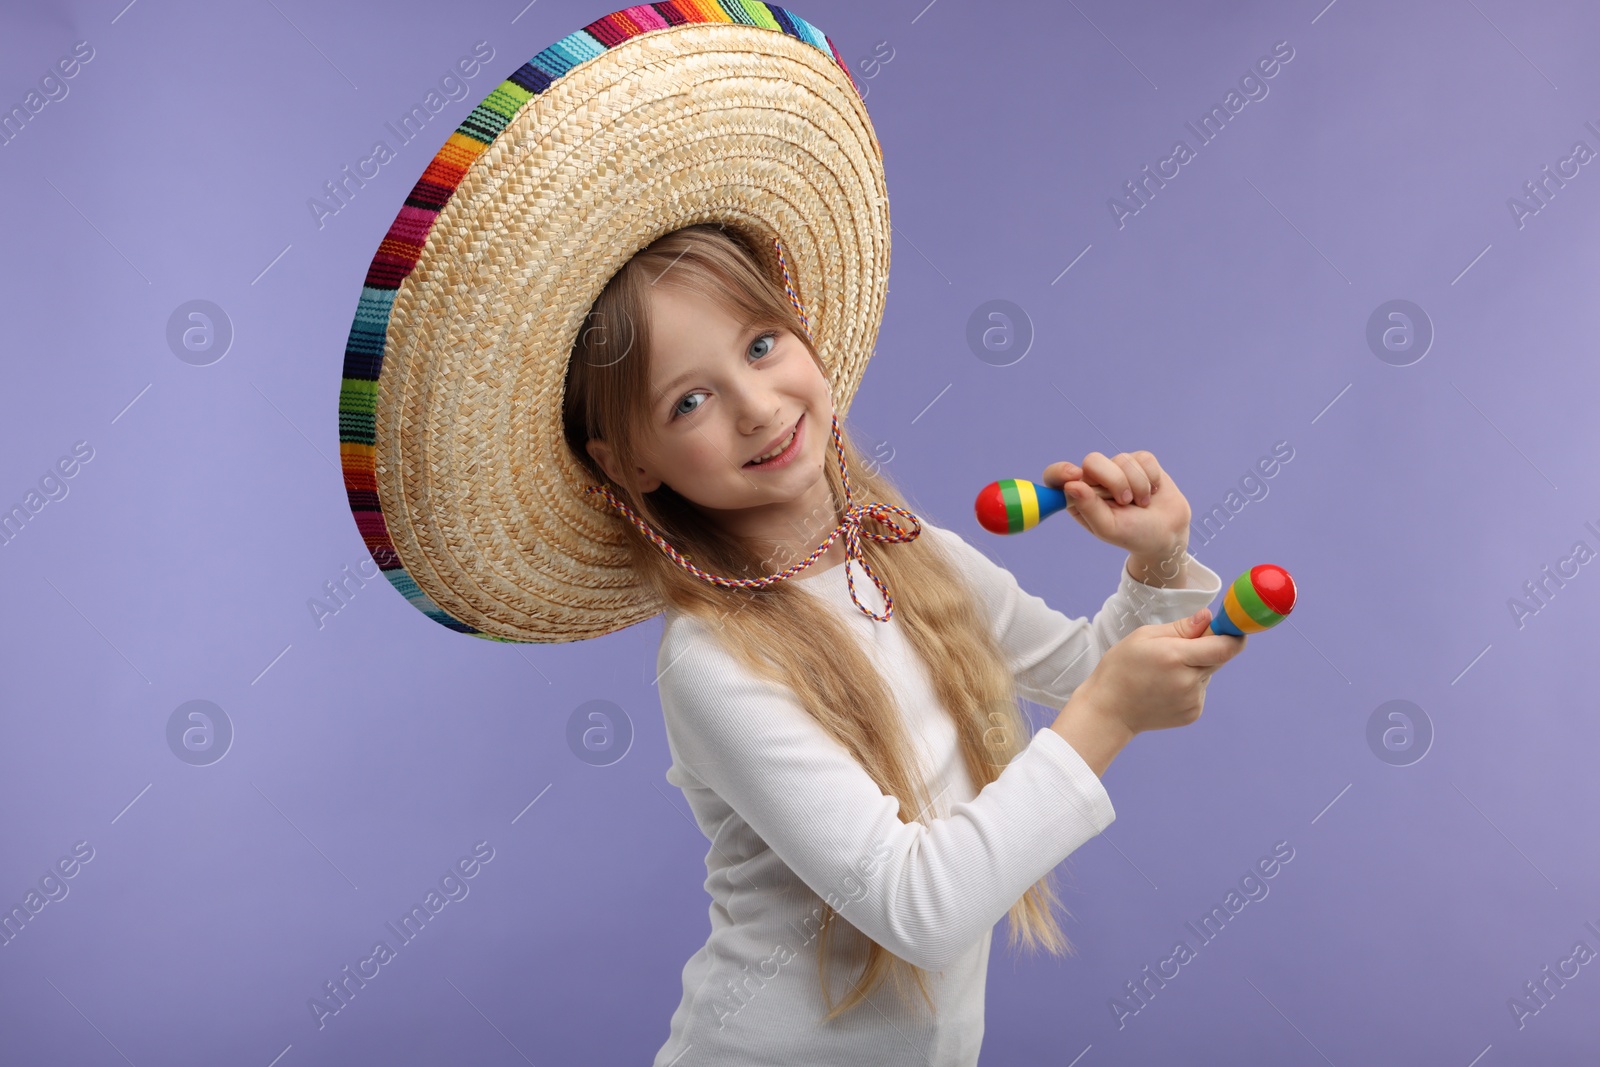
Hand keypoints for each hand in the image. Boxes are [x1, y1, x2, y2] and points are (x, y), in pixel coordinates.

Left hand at [1041, 450, 1192, 561]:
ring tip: (1141, 502)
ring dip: (1138, 485)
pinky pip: (1143, 458)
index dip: (1061, 471)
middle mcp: (1094, 480)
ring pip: (1122, 459)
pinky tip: (1152, 491)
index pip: (1056, 476)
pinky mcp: (1139, 462)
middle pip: (1092, 461)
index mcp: (1079, 497)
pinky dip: (1152, 477)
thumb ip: (1088, 508)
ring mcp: (1117, 468)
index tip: (1075, 476)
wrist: (1167, 532)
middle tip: (1125, 501)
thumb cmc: (1133, 534)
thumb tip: (1070, 485)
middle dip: (1114, 481)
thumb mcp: (1108, 528)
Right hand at [1071, 607, 1246, 735]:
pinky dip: (1188, 685)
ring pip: (1207, 673)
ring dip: (1195, 667)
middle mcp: (1189, 681)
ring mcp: (1192, 700)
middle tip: (1179, 648)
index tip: (1231, 627)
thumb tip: (1208, 617)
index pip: (1225, 646)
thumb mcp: (1144, 637)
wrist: (1109, 710)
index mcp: (1176, 657)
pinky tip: (1164, 688)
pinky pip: (1199, 690)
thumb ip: (1181, 628)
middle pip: (1218, 657)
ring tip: (1163, 673)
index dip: (1234, 634)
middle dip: (1206, 648)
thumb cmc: (1121, 668)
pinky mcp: (1193, 713)